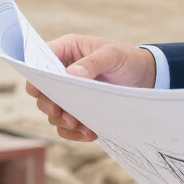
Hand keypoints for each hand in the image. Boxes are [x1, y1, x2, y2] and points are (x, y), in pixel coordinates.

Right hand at [24, 34, 156, 142]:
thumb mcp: (113, 55)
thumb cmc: (128, 59)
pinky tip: (89, 133)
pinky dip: (73, 132)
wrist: (147, 78)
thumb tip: (69, 74)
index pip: (39, 63)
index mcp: (67, 51)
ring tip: (81, 126)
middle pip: (42, 92)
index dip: (36, 78)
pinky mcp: (77, 109)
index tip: (41, 93)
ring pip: (52, 111)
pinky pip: (65, 125)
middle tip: (66, 115)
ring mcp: (69, 92)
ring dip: (63, 121)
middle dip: (51, 106)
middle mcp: (63, 72)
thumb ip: (93, 62)